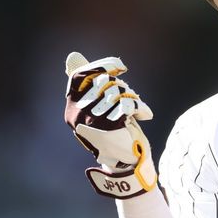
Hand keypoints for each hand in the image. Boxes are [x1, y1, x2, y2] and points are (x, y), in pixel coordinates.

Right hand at [64, 52, 156, 197]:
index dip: (102, 65)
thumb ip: (89, 82)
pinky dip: (140, 107)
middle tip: (128, 97)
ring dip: (132, 97)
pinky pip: (127, 104)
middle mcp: (77, 114)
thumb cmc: (114, 128)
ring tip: (135, 109)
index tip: (121, 67)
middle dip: (122, 86)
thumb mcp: (99, 104)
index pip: (80, 75)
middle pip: (104, 81)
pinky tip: (144, 114)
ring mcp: (91, 121)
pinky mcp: (108, 128)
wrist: (126, 160)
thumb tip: (72, 56)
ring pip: (117, 92)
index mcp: (72, 107)